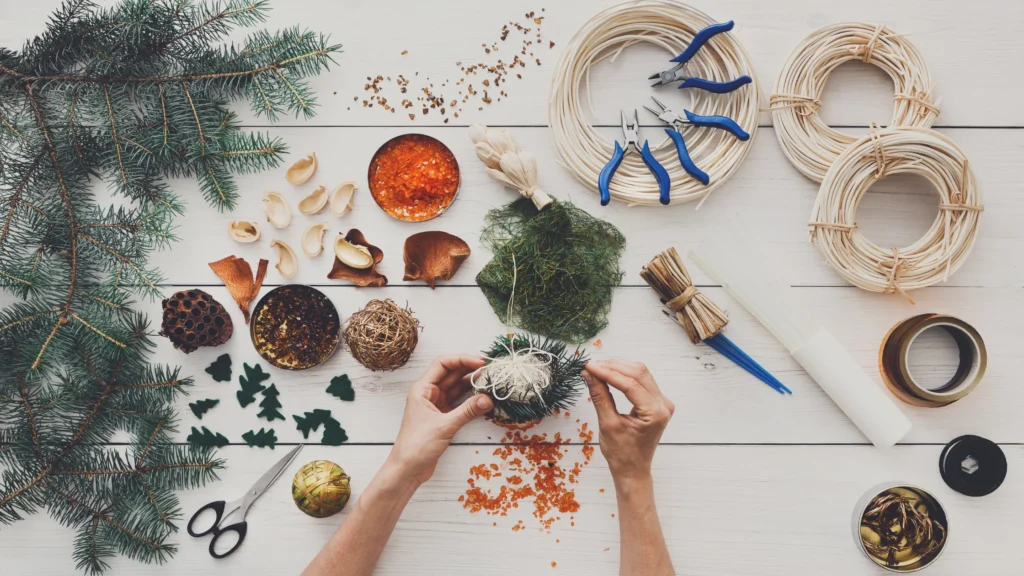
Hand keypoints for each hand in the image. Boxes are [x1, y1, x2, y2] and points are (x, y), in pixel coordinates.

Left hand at [388, 355, 494, 484]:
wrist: (407, 469)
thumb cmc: (416, 446)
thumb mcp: (444, 426)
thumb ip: (467, 411)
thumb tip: (488, 398)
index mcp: (422, 389)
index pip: (443, 364)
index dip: (462, 359)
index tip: (481, 362)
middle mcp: (428, 393)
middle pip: (451, 373)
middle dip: (469, 369)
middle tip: (490, 369)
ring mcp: (435, 405)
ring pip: (455, 387)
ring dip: (471, 383)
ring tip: (489, 380)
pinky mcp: (441, 416)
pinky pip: (458, 401)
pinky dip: (470, 398)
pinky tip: (482, 396)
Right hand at [581, 360, 674, 481]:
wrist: (633, 469)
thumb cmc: (621, 454)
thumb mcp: (607, 424)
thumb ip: (600, 396)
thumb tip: (589, 374)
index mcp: (655, 413)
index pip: (630, 384)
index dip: (608, 372)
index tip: (589, 366)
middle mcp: (663, 405)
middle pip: (639, 373)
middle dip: (613, 366)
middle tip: (591, 366)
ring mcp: (662, 402)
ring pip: (640, 374)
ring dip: (618, 368)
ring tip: (596, 369)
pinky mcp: (657, 401)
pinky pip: (641, 381)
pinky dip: (624, 375)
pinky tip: (608, 374)